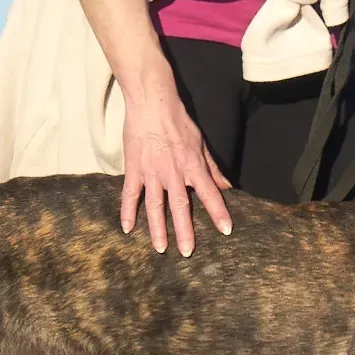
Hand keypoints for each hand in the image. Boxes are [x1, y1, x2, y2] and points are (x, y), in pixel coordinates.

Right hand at [120, 86, 231, 256]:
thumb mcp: (201, 143)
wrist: (151, 103)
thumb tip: (228, 186)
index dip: (218, 212)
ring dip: (158, 228)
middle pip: (180, 206)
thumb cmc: (178, 121)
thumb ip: (213, 168)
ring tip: (160, 249)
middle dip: (185, 231)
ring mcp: (152, 172)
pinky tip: (127, 228)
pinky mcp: (134, 169)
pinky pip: (130, 194)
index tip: (226, 230)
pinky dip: (128, 211)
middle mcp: (173, 172)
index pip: (210, 193)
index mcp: (192, 165)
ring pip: (155, 205)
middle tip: (187, 252)